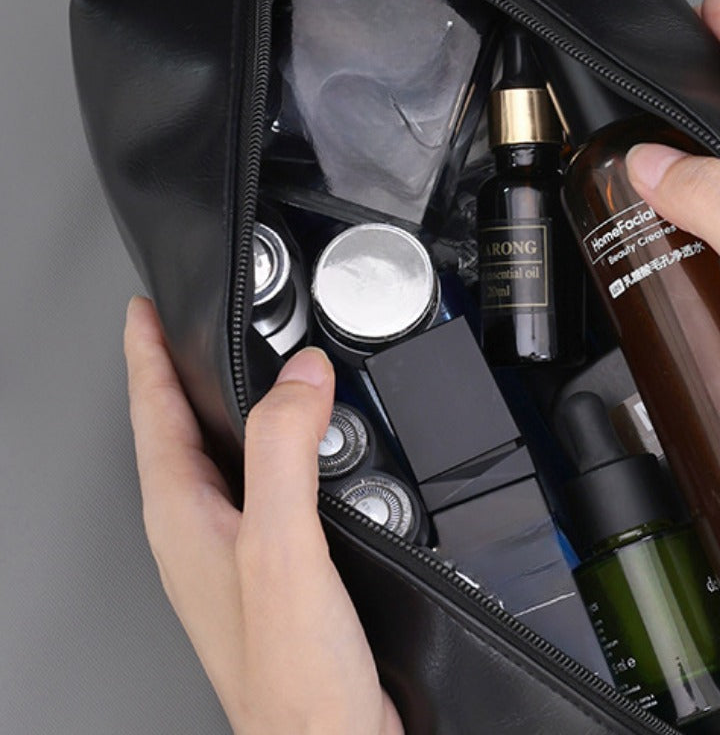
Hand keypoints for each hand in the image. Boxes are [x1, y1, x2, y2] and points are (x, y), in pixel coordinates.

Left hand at [124, 296, 403, 734]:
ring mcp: (235, 553)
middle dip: (181, 371)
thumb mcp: (282, 548)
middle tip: (184, 327)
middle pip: (181, 430)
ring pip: (225, 457)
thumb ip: (285, 453)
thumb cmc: (292, 680)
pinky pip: (267, 485)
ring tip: (245, 371)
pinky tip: (306, 450)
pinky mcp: (276, 567)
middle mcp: (200, 533)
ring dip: (235, 409)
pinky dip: (281, 450)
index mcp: (184, 519)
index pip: (153, 414)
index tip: (142, 310)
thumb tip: (300, 376)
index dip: (146, 354)